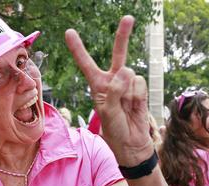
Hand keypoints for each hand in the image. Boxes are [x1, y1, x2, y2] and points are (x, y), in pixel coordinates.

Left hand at [65, 16, 152, 166]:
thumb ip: (114, 92)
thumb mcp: (108, 113)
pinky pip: (140, 84)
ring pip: (130, 75)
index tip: (69, 32)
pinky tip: (135, 106)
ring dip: (129, 92)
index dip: (78, 49)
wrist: (133, 144)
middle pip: (117, 54)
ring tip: (126, 108)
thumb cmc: (115, 131)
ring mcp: (128, 85)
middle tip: (128, 18)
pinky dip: (138, 96)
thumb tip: (126, 71)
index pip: (86, 64)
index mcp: (98, 86)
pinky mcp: (140, 90)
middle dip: (123, 36)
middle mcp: (113, 81)